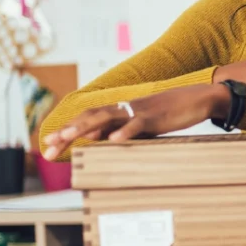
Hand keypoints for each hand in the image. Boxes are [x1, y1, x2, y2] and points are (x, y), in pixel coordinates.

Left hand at [42, 84, 228, 159]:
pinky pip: (137, 124)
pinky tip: (113, 141)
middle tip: (48, 148)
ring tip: (68, 137)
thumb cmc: (173, 113)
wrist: (198, 98)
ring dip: (85, 127)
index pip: (88, 120)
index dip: (67, 130)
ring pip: (106, 117)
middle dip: (67, 132)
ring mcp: (139, 111)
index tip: (49, 144)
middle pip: (89, 117)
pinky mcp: (156, 117)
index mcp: (122, 112)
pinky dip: (125, 132)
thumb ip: (124, 131)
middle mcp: (125, 109)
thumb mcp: (145, 125)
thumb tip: (101, 140)